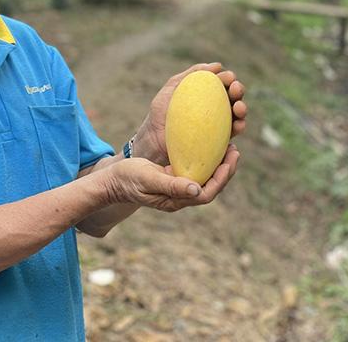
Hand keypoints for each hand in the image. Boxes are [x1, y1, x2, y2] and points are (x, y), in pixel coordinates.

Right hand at [102, 144, 239, 211]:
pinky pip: (195, 171)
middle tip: (235, 150)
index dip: (221, 178)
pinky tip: (208, 146)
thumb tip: (197, 189)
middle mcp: (180, 196)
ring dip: (218, 165)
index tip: (230, 159)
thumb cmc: (128, 178)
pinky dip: (205, 160)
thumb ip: (171, 185)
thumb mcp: (148, 178)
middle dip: (226, 170)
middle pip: (211, 187)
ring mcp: (177, 188)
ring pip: (205, 179)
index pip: (206, 193)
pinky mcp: (173, 178)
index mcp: (176, 200)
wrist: (112, 181)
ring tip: (227, 147)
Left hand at [134, 63, 247, 165]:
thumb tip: (217, 65)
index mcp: (205, 94)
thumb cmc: (161, 112)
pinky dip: (239, 127)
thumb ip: (192, 74)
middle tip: (235, 89)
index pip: (221, 84)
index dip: (228, 79)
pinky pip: (232, 134)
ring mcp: (217, 125)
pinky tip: (239, 124)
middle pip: (232, 97)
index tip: (229, 77)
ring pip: (236, 115)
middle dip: (238, 91)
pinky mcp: (218, 141)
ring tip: (239, 107)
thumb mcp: (173, 87)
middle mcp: (214, 108)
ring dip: (242, 109)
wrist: (154, 139)